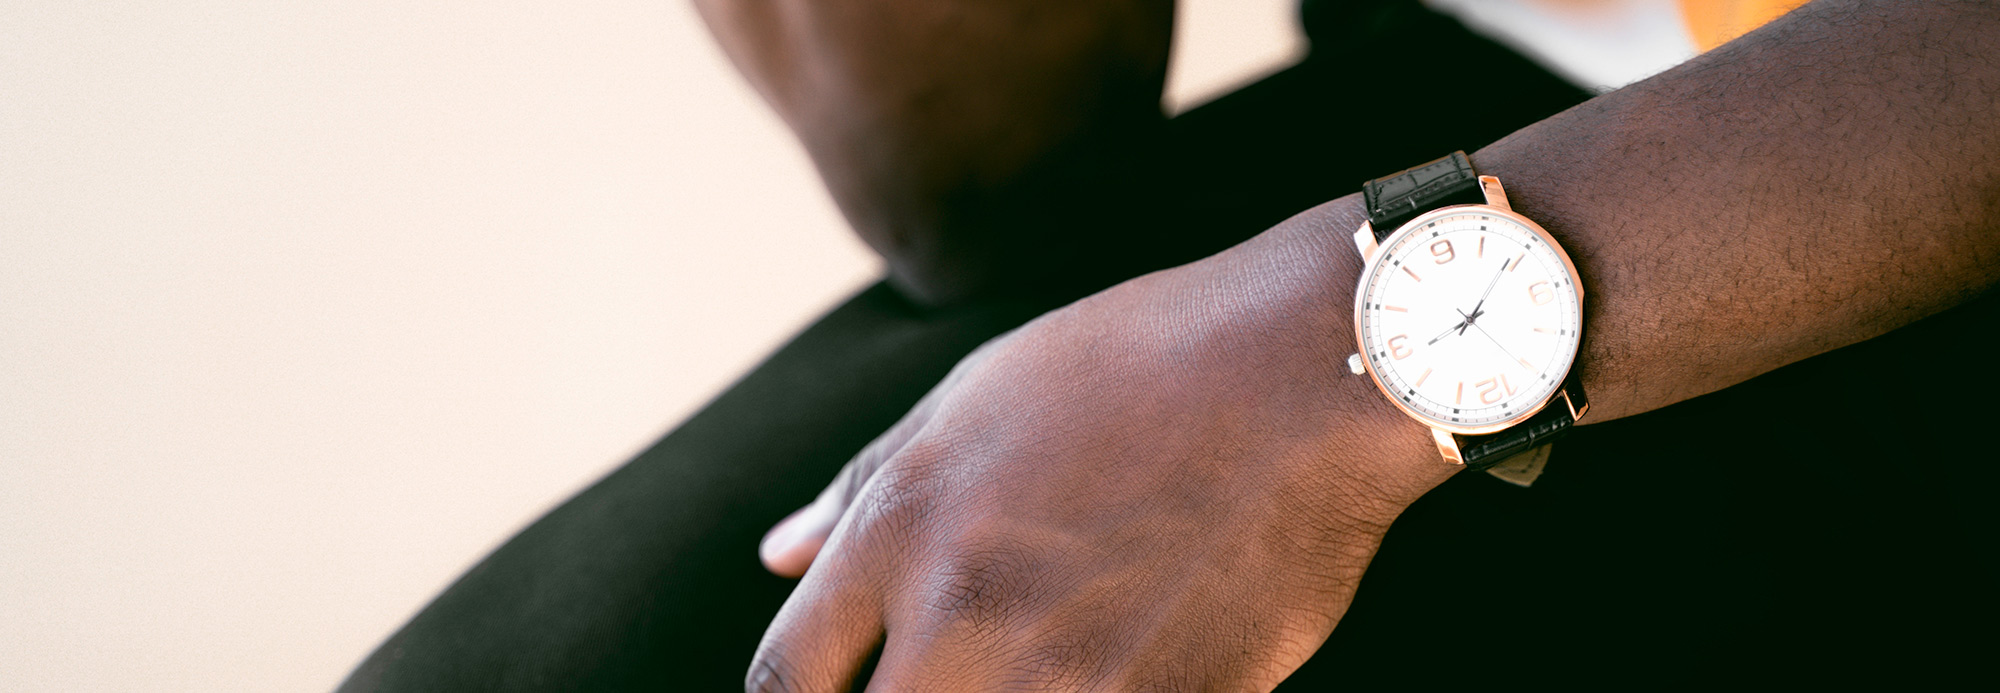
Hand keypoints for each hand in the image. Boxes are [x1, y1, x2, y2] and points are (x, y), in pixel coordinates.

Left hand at [748, 196, 1456, 690]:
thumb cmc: (1137, 363)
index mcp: (900, 529)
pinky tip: (1115, 671)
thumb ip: (865, 489)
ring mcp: (1062, 678)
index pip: (785, 678)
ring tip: (1040, 665)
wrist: (1303, 373)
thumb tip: (780, 554)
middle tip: (957, 677)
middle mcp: (960, 615)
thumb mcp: (975, 397)